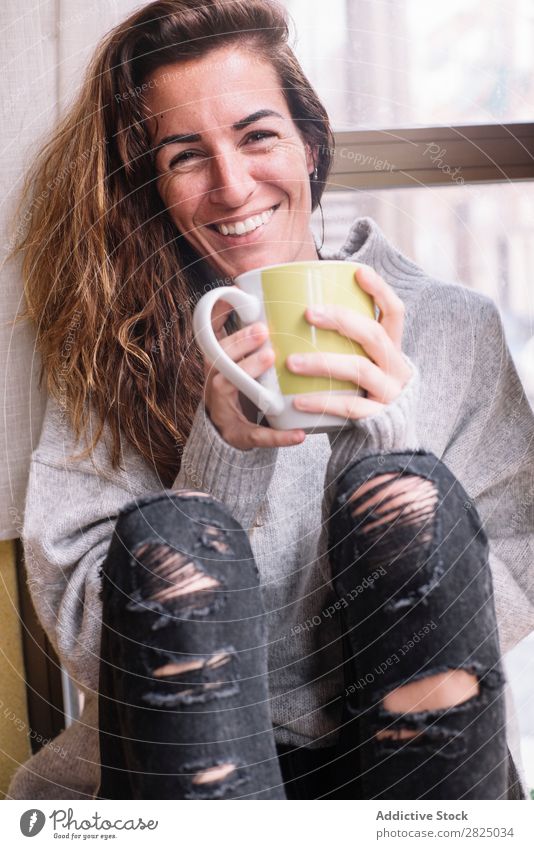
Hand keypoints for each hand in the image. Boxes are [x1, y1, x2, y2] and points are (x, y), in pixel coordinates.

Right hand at [202, 297, 305, 449]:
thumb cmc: (240, 385)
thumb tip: (247, 288)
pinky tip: (299, 435)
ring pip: (230, 391)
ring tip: (271, 368)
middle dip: (241, 349)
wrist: (226, 430)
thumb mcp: (239, 358)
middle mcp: (217, 384)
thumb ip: (244, 331)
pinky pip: (258, 437)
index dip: (236, 334)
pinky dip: (279, 437)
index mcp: (220, 365)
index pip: (220, 345)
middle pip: (221, 364)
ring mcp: (225, 410)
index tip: (260, 323)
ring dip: (249, 378)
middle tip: (265, 337)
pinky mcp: (241, 435)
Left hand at [286, 265, 411, 420]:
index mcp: (393, 351)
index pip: (395, 313)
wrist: (383, 446)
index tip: (357, 270)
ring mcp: (390, 394)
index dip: (379, 290)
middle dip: (342, 319)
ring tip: (291, 362)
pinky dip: (321, 402)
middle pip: (374, 335)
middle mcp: (397, 369)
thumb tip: (298, 314)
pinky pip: (349, 407)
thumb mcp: (362, 367)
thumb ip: (344, 346)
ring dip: (323, 363)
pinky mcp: (378, 419)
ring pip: (360, 369)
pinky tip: (297, 400)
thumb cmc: (362, 398)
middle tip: (308, 313)